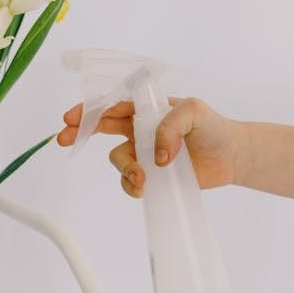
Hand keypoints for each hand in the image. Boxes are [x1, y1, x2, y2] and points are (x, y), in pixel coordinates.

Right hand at [57, 97, 242, 198]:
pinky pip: (129, 181)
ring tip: (141, 179)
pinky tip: (144, 187)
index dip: (89, 110)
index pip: (112, 105)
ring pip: (118, 159)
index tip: (71, 118)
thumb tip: (156, 154)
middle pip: (101, 128)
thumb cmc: (213, 127)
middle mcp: (139, 129)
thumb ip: (170, 124)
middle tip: (63, 138)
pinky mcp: (151, 175)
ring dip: (124, 169)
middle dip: (80, 132)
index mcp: (146, 108)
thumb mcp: (194, 111)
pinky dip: (131, 185)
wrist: (230, 156)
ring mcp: (143, 152)